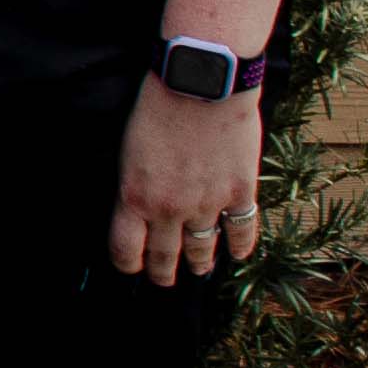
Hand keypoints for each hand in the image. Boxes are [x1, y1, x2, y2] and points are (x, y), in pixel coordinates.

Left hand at [110, 80, 264, 290]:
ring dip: (198, 261)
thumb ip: (133, 183)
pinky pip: (241, 229)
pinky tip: (238, 254)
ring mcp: (207, 203)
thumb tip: (137, 202)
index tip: (131, 268)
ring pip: (201, 246)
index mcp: (133, 197)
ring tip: (197, 270)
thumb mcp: (127, 150)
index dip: (128, 264)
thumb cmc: (155, 107)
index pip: (126, 249)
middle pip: (163, 254)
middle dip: (161, 271)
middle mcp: (169, 209)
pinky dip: (240, 245)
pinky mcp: (240, 192)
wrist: (199, 86)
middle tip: (163, 281)